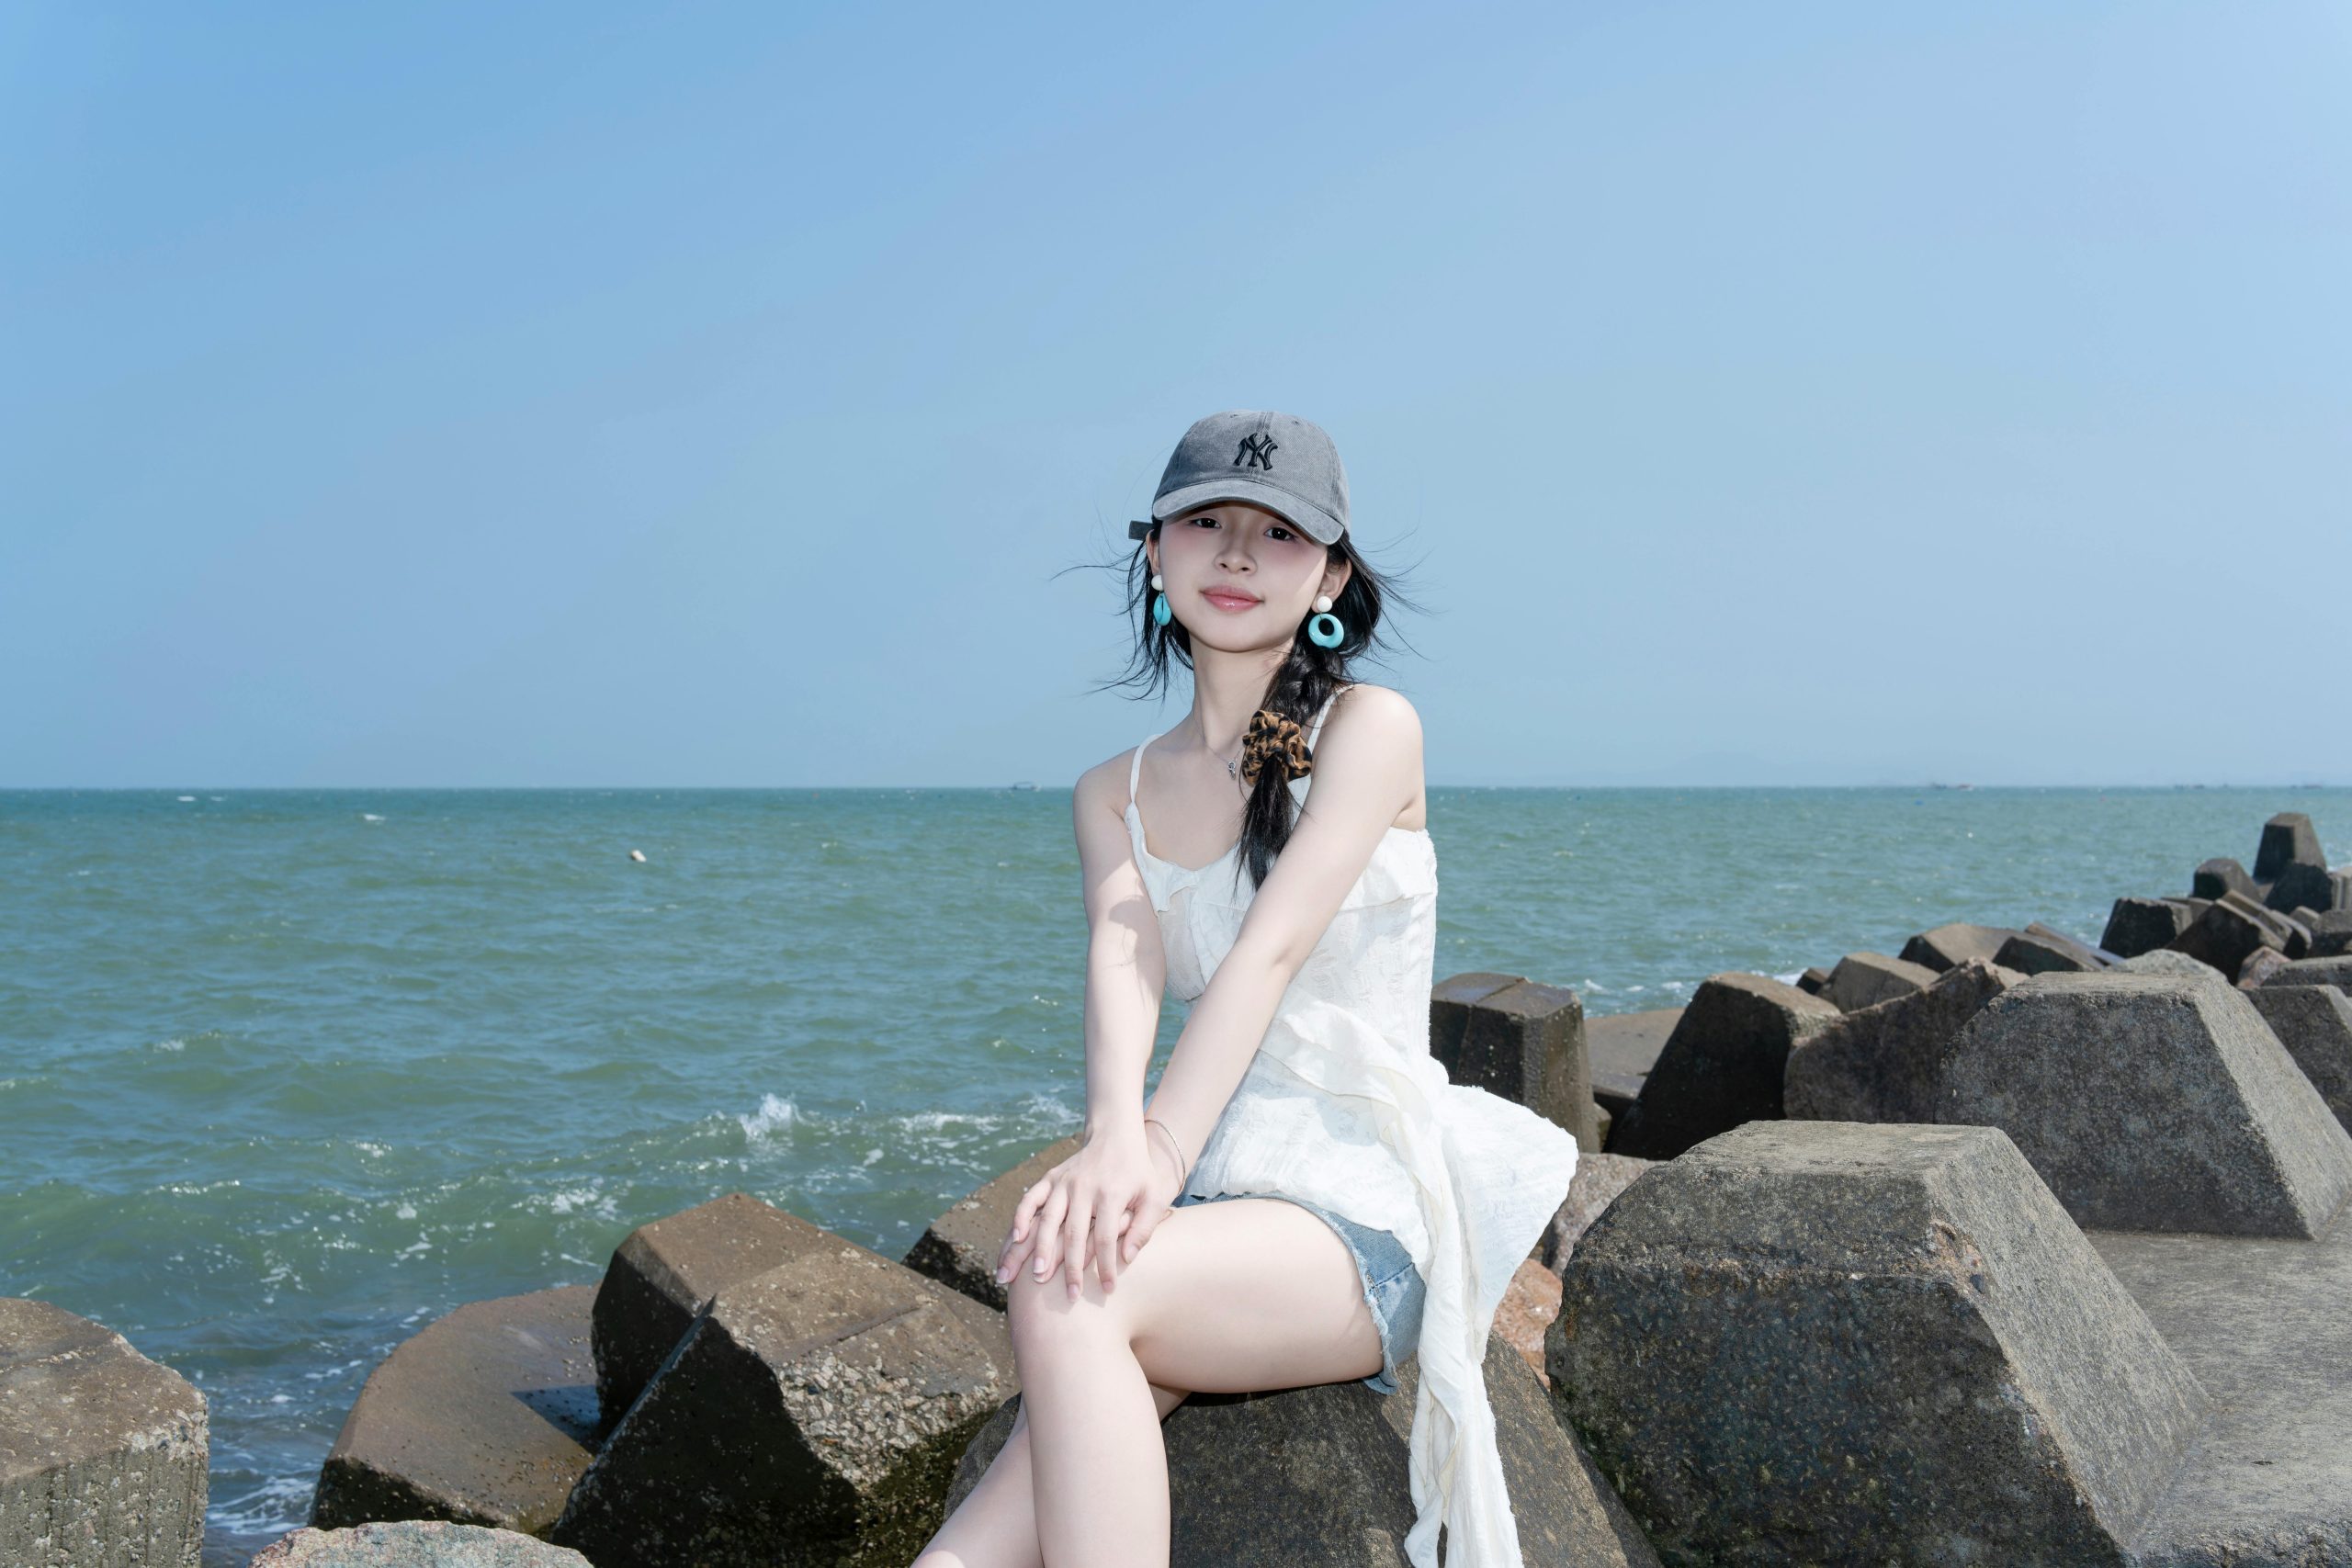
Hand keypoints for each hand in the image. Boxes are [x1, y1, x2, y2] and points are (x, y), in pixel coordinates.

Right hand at [995, 1120, 1186, 1301]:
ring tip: (1032, 1277)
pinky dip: (1021, 1217)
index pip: (1106, 1238)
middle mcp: (1084, 1188)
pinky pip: (1031, 1198)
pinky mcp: (1050, 1178)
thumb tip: (1127, 1258)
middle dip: (1070, 1267)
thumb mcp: (1154, 1196)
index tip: (1106, 1291)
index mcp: (1111, 1194)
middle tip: (1068, 1296)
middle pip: (1073, 1234)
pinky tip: (1015, 1239)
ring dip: (1039, 1249)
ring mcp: (1064, 1182)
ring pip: (1047, 1220)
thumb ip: (1144, 1227)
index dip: (1105, 1266)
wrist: (1116, 1137)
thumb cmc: (1139, 1173)